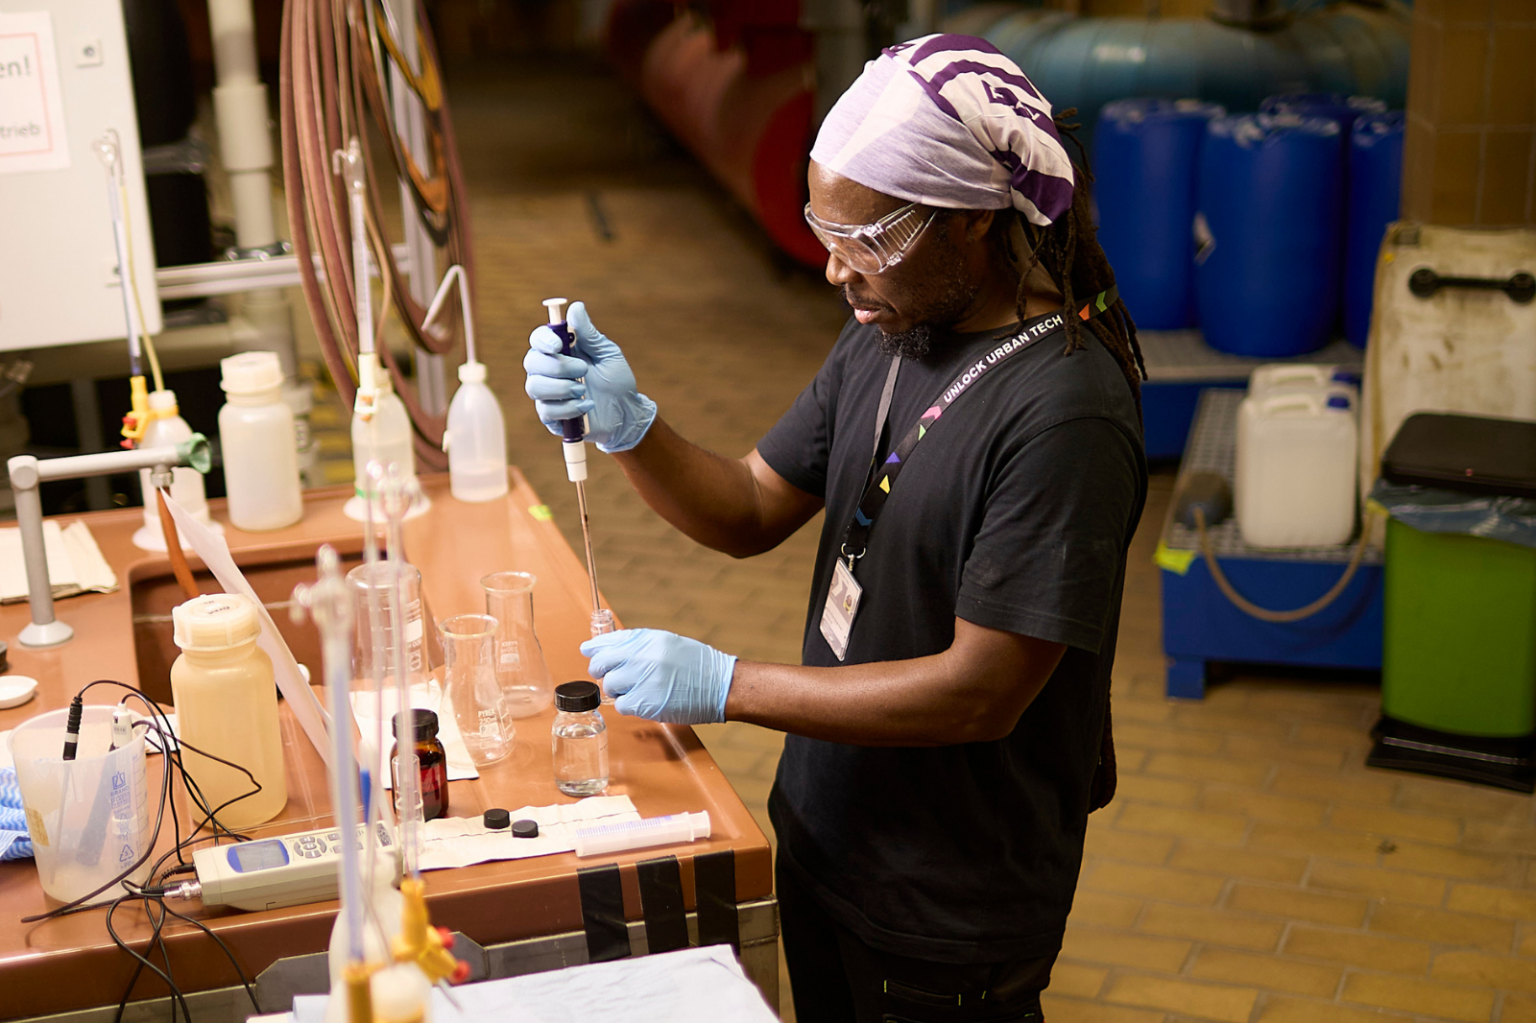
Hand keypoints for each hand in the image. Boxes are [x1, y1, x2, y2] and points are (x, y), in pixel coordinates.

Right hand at [523, 301, 656, 453]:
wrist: (626, 412)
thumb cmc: (616, 380)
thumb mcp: (607, 353)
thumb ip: (589, 334)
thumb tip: (575, 307)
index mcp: (560, 351)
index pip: (538, 339)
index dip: (543, 340)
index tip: (558, 345)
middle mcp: (547, 370)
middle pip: (531, 362)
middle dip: (557, 366)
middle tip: (583, 369)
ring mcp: (547, 393)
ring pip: (534, 386)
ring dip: (561, 388)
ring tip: (584, 390)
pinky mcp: (550, 416)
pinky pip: (546, 410)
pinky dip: (569, 408)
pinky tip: (587, 407)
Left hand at [581, 628, 736, 724]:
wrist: (721, 685)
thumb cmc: (697, 665)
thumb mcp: (667, 643)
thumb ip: (637, 643)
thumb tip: (601, 645)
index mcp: (649, 639)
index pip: (608, 641)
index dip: (594, 649)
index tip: (588, 651)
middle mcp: (644, 656)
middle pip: (602, 664)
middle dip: (603, 672)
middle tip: (615, 677)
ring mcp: (645, 679)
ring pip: (609, 686)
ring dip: (619, 691)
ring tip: (638, 690)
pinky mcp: (647, 702)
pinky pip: (621, 705)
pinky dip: (629, 705)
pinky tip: (644, 701)